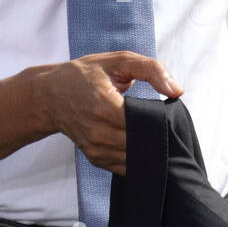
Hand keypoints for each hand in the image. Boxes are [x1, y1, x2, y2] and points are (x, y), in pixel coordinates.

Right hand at [37, 51, 182, 175]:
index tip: (164, 112)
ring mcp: (95, 148)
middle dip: (156, 135)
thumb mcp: (118, 61)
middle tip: (161, 123)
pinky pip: (124, 166)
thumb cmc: (84, 75)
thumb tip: (178, 91)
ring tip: (149, 132)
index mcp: (105, 106)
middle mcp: (99, 132)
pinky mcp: (95, 157)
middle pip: (142, 143)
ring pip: (135, 158)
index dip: (159, 120)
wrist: (49, 96)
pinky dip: (134, 156)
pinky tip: (137, 142)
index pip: (144, 124)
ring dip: (147, 148)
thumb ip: (152, 70)